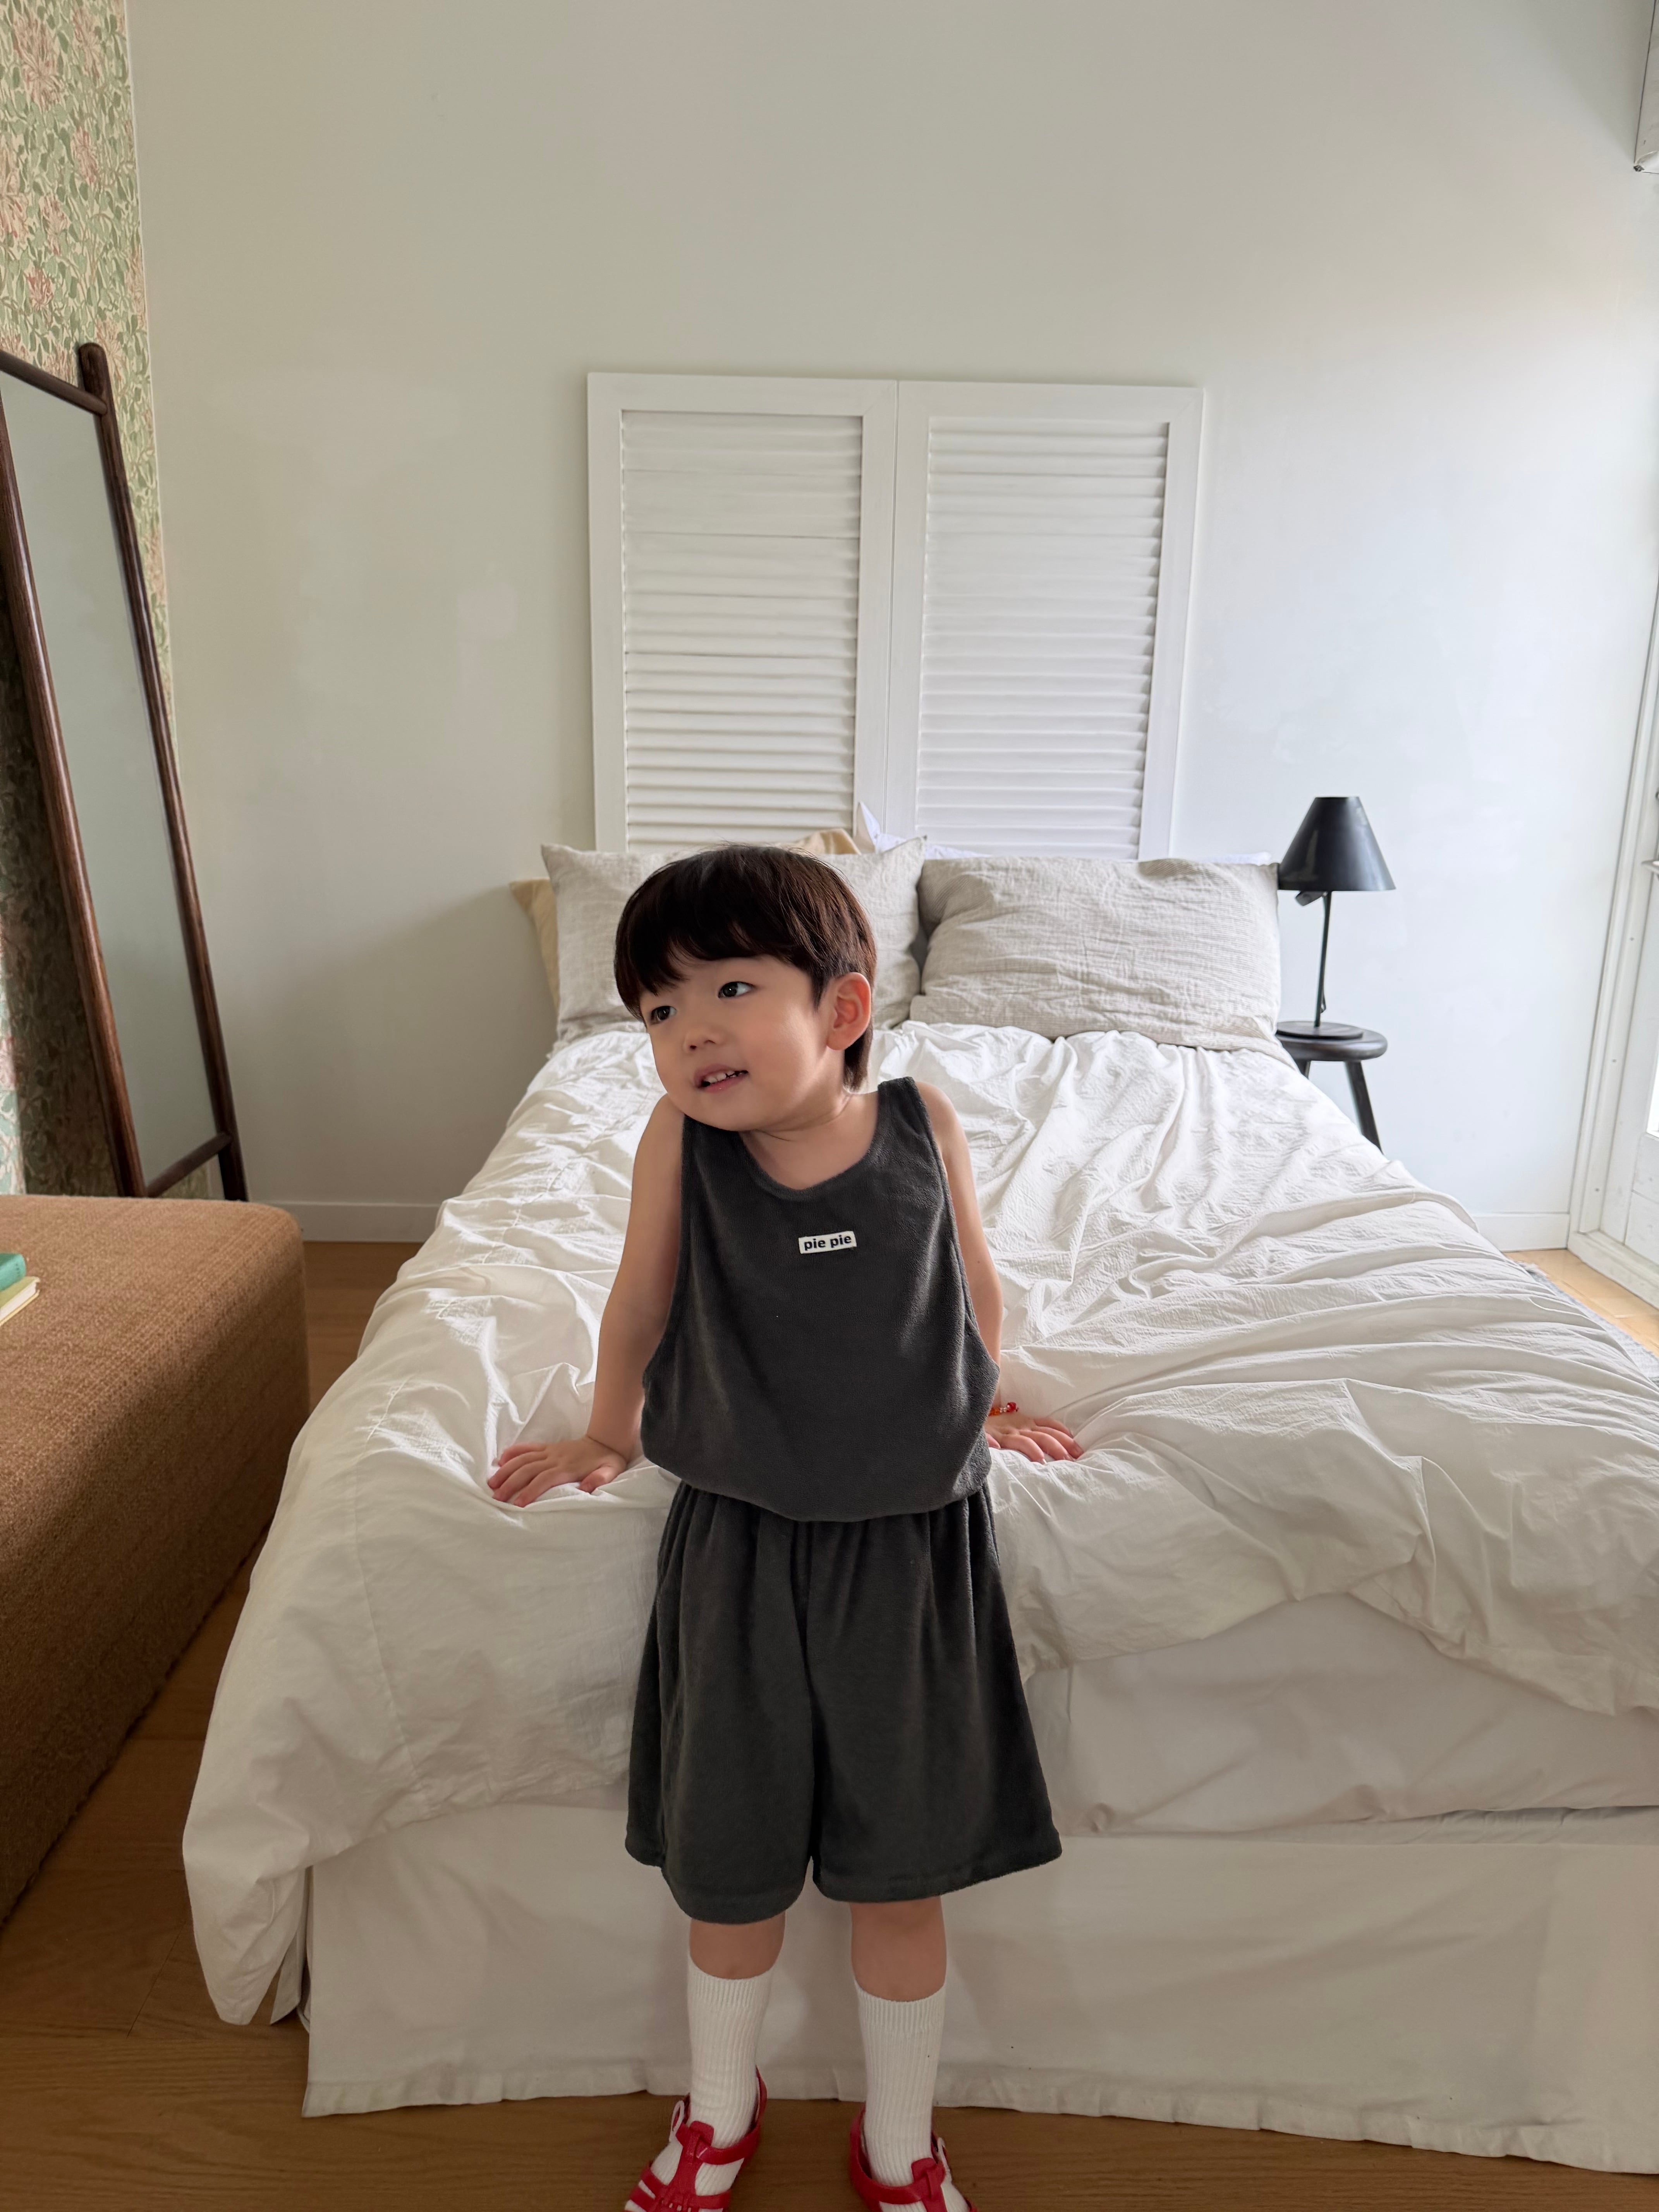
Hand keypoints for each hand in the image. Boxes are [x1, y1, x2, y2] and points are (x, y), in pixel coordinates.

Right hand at [488, 1435, 628, 1505]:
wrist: (606, 1440)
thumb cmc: (608, 1461)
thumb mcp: (611, 1472)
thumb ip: (600, 1479)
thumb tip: (587, 1488)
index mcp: (568, 1467)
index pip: (544, 1479)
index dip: (530, 1491)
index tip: (517, 1504)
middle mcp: (555, 1458)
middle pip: (528, 1470)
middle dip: (511, 1483)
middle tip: (497, 1497)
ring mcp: (550, 1451)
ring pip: (523, 1459)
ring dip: (506, 1470)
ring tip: (492, 1483)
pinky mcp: (547, 1447)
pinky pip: (527, 1448)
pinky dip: (513, 1452)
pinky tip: (500, 1460)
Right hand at [985, 1409, 1080, 1462]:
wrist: (972, 1415)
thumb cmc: (996, 1426)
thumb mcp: (1018, 1424)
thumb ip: (1033, 1431)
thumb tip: (1059, 1445)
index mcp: (1027, 1422)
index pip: (1050, 1426)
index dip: (1065, 1435)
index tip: (1078, 1447)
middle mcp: (1019, 1426)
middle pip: (1043, 1435)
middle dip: (1059, 1446)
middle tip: (1071, 1460)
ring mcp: (1004, 1432)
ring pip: (1022, 1440)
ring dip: (1032, 1449)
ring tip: (1042, 1462)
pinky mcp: (988, 1437)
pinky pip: (989, 1440)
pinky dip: (992, 1444)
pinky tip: (996, 1448)